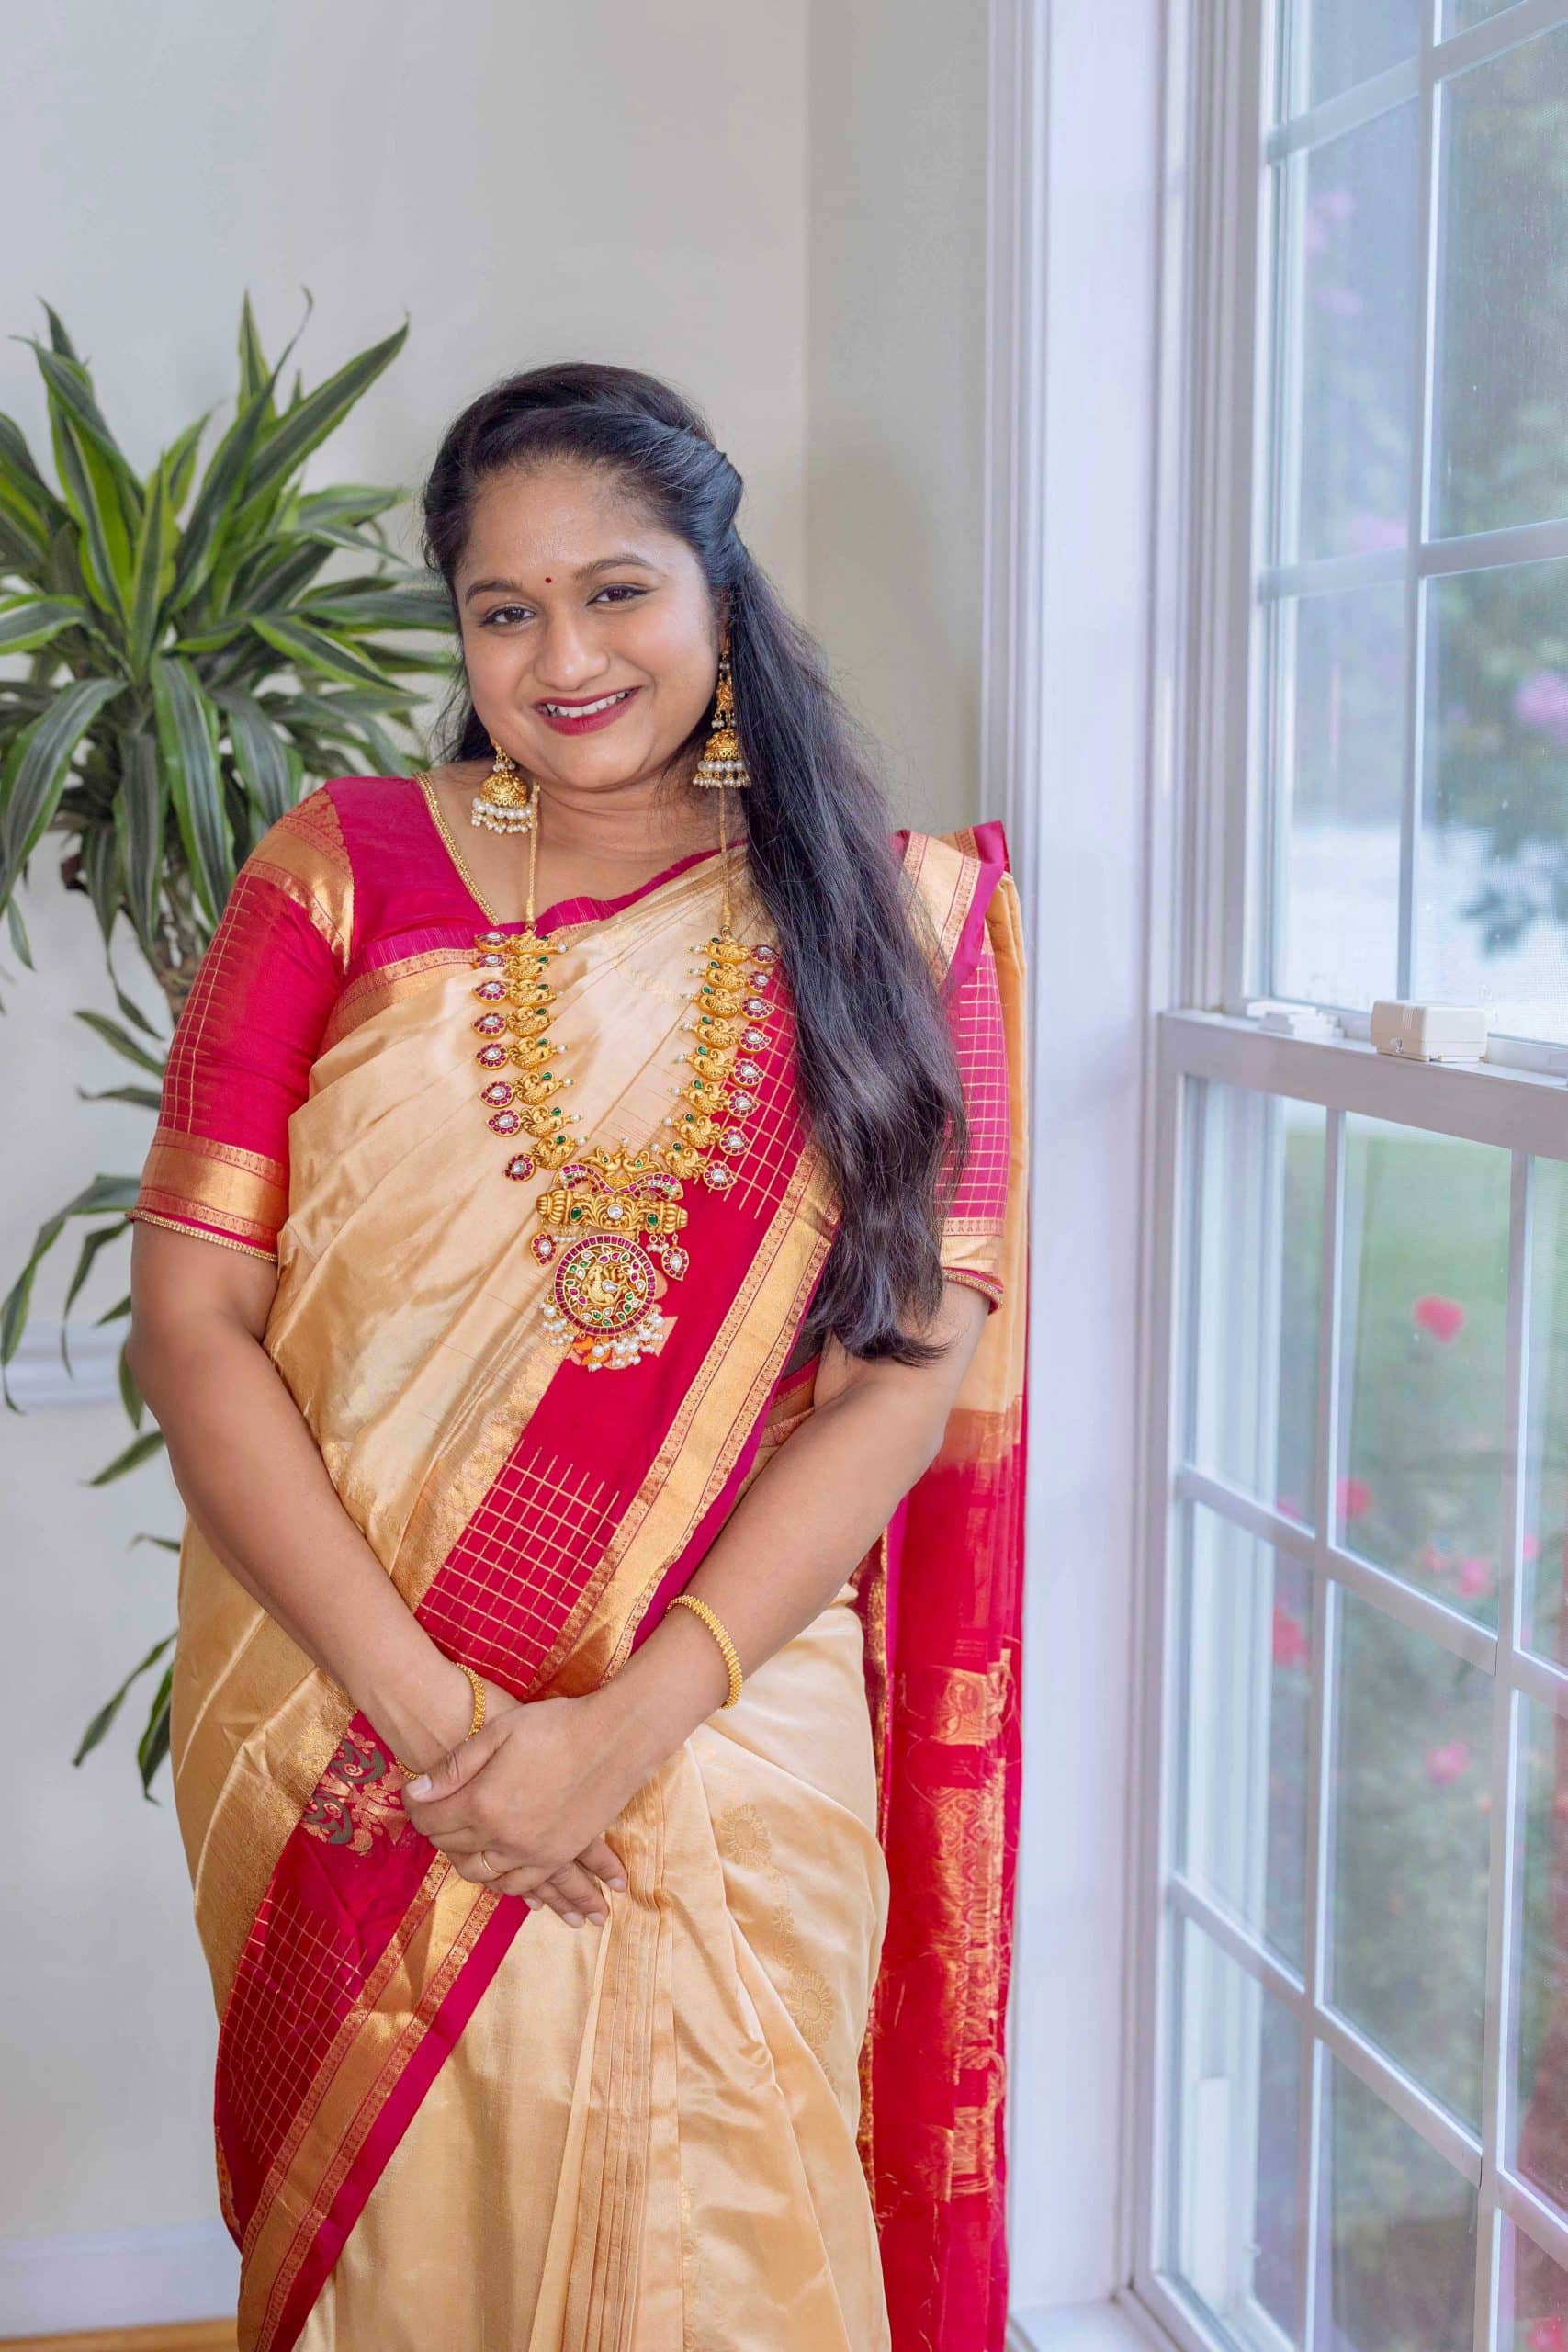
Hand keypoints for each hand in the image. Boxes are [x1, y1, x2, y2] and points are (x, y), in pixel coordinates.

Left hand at [402, 1689, 635, 1928]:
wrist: (616, 1738)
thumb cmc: (555, 1725)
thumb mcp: (497, 1732)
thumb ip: (454, 1767)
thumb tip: (416, 1793)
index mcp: (482, 1804)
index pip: (431, 1820)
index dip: (417, 1809)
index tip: (414, 1798)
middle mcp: (502, 1838)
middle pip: (453, 1848)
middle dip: (438, 1832)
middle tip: (436, 1815)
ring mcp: (532, 1853)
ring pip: (484, 1874)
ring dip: (466, 1861)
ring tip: (461, 1847)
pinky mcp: (558, 1856)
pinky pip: (521, 1885)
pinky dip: (504, 1884)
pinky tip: (498, 1873)